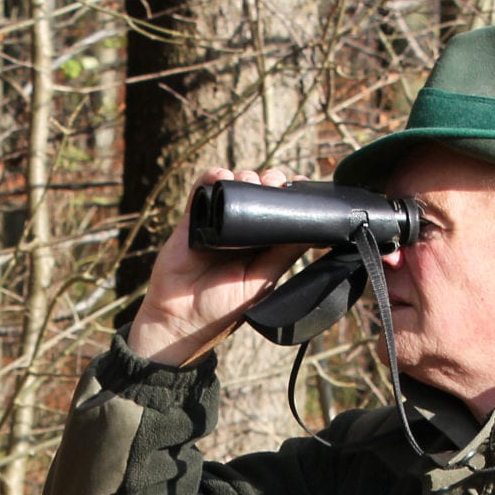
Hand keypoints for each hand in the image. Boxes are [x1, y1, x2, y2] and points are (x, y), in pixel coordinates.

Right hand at [124, 166, 313, 366]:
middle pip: (258, 192)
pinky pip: (202, 190)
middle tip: (273, 184)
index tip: (300, 184)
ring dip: (245, 176)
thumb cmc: (222, 308)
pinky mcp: (192, 220)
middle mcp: (239, 231)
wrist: (181, 319)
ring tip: (250, 181)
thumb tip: (313, 230)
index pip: (278, 211)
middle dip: (269, 181)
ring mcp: (215, 223)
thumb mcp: (263, 281)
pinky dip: (212, 176)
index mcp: (260, 245)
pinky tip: (222, 175)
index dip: (288, 194)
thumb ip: (284, 255)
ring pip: (234, 185)